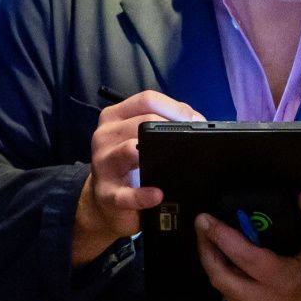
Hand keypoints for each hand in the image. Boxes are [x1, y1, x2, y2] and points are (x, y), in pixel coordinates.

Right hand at [72, 90, 202, 265]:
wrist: (104, 201)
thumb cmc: (128, 165)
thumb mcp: (138, 138)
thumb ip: (163, 123)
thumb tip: (196, 119)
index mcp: (114, 117)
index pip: (146, 100)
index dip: (175, 107)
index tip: (194, 121)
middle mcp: (105, 135)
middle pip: (141, 122)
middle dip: (173, 130)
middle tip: (195, 143)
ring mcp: (103, 164)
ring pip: (129, 150)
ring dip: (154, 155)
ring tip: (175, 162)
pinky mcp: (106, 193)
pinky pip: (125, 193)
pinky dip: (143, 195)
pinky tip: (157, 194)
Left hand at [195, 192, 300, 300]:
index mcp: (288, 281)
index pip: (242, 256)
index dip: (219, 235)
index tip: (204, 218)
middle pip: (221, 278)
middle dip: (207, 251)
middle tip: (204, 230)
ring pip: (224, 293)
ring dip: (217, 269)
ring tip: (217, 246)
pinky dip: (229, 288)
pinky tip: (236, 271)